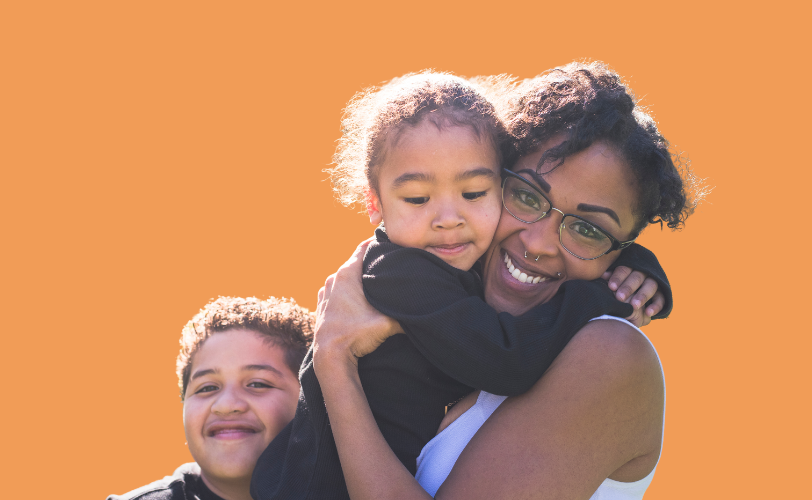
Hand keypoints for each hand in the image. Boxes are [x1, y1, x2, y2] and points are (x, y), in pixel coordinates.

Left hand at [313, 238, 402, 372]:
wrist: (330, 356)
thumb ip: (405, 312)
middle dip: (370, 263)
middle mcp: (333, 279)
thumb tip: (424, 307)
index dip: (377, 243)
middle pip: (355, 262)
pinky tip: (358, 299)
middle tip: (387, 265)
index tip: (388, 243)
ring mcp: (325, 291)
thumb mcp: (387, 323)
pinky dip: (347, 291)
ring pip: (345, 277)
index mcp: (347, 275)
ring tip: (374, 283)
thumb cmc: (357, 335)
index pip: (363, 248)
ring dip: (358, 278)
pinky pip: (337, 290)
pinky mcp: (321, 304)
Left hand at [601, 266, 664, 326]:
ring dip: (642, 295)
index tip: (611, 287)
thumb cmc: (616, 288)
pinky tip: (648, 313)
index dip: (618, 277)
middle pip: (637, 277)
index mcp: (629, 266)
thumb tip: (603, 276)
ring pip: (651, 286)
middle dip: (628, 287)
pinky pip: (661, 298)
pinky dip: (656, 306)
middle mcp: (643, 272)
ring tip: (634, 306)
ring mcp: (653, 282)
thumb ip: (609, 279)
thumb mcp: (613, 282)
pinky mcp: (661, 294)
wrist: (631, 297)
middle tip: (620, 297)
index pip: (624, 269)